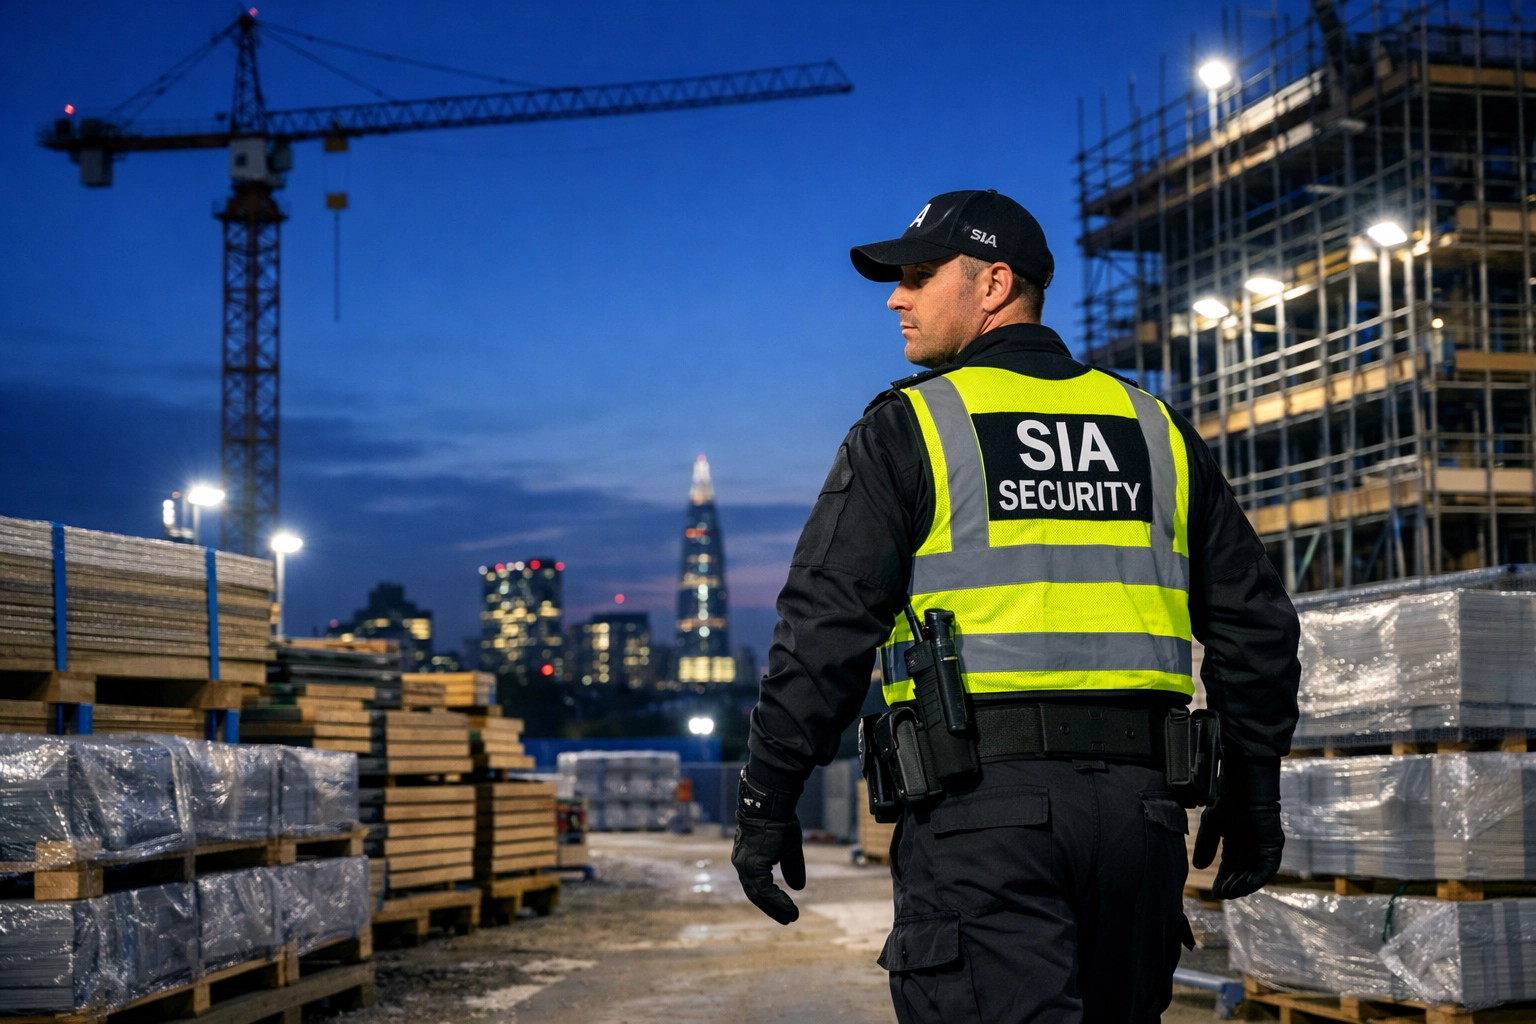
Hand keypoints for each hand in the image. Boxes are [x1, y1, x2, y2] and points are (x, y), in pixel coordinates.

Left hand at [732, 814, 805, 924]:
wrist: (773, 804)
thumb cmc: (779, 821)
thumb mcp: (788, 848)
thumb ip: (790, 867)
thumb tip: (798, 887)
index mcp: (749, 860)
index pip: (757, 886)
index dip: (771, 899)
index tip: (787, 909)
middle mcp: (743, 864)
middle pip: (755, 894)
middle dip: (772, 908)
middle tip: (789, 918)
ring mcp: (745, 864)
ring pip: (758, 894)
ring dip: (775, 907)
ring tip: (791, 916)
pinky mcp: (752, 863)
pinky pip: (763, 889)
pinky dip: (776, 900)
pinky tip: (789, 907)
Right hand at [1192, 755, 1282, 899]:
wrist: (1242, 789)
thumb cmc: (1226, 803)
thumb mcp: (1211, 828)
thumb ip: (1206, 847)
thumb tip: (1199, 868)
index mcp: (1236, 843)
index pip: (1230, 867)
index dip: (1222, 879)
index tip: (1214, 891)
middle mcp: (1251, 847)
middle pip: (1242, 873)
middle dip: (1232, 885)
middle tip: (1222, 895)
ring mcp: (1263, 847)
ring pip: (1254, 873)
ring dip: (1243, 886)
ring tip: (1230, 893)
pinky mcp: (1273, 846)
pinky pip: (1266, 868)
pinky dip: (1255, 879)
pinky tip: (1243, 886)